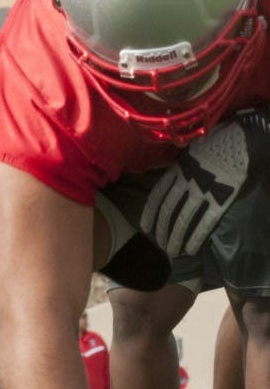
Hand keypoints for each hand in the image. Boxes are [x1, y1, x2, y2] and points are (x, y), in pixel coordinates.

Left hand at [141, 109, 269, 255]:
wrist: (243, 137)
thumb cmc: (218, 140)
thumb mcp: (192, 150)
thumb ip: (182, 166)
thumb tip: (175, 179)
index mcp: (178, 169)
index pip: (158, 195)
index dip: (150, 213)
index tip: (144, 228)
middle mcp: (186, 181)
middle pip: (168, 210)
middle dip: (162, 230)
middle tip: (159, 245)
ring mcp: (203, 191)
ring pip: (183, 219)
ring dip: (175, 238)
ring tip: (172, 252)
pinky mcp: (221, 198)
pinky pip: (205, 222)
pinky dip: (196, 237)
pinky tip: (191, 249)